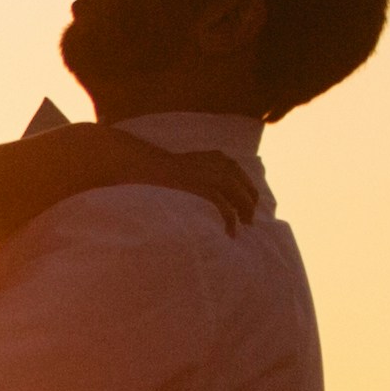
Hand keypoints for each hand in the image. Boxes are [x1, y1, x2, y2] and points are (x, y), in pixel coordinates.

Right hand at [59, 123, 262, 230]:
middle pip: (246, 188)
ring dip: (243, 215)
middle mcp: (220, 164)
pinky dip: (230, 222)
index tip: (248, 208)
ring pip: (240, 199)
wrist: (140, 164)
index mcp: (218, 157)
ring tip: (241, 229)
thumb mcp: (185, 167)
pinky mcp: (204, 189)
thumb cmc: (157, 169)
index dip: (248, 193)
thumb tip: (207, 190)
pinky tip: (229, 233)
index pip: (242, 176)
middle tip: (248, 222)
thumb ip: (200, 174)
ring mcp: (213, 176)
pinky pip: (226, 209)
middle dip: (249, 206)